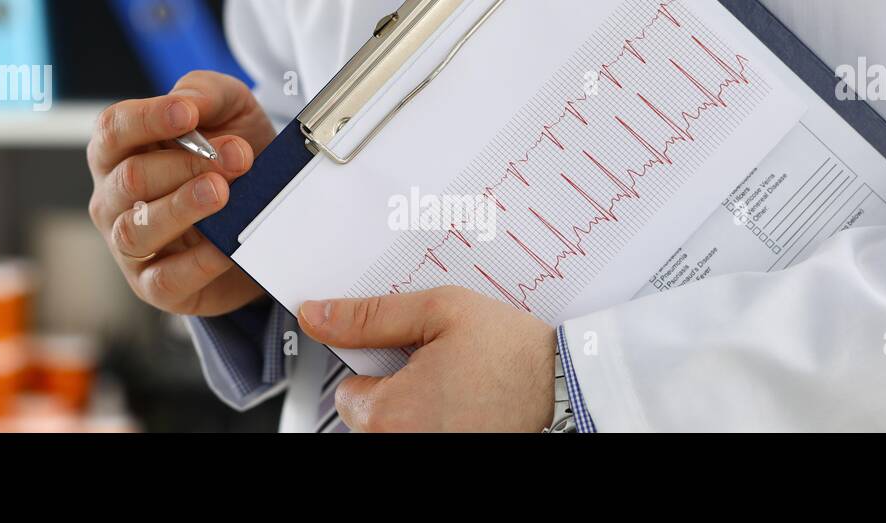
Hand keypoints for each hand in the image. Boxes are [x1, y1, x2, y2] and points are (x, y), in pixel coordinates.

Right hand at [86, 71, 274, 315]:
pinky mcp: (155, 287)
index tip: (189, 113)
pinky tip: (225, 248)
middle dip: (187, 164)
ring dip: (183, 208)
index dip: (148, 119)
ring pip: (138, 229)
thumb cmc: (234, 158)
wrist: (268, 216)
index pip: (113, 129)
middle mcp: (113, 198)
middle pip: (131, 178)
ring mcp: (129, 246)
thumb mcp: (231, 110)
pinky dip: (196, 264)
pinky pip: (165, 279)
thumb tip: (188, 102)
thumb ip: (206, 93)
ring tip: (223, 193)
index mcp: (120, 151)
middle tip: (238, 156)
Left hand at [297, 286, 557, 431]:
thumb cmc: (513, 353)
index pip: (347, 389)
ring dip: (423, 404)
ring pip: (401, 425)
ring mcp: (429, 453)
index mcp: (388, 413)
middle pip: (372, 412)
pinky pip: (428, 433)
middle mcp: (401, 444)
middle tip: (442, 363)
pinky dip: (444, 420)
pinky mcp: (450, 453)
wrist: (567, 382)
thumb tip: (318, 315)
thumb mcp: (440, 309)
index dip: (378, 363)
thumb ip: (372, 315)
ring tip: (462, 381)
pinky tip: (470, 401)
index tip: (409, 351)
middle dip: (399, 385)